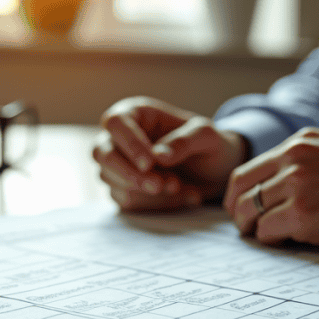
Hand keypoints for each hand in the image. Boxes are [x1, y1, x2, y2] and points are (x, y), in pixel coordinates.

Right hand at [93, 96, 246, 210]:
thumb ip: (185, 141)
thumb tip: (159, 155)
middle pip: (102, 154)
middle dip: (129, 174)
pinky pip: (126, 201)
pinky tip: (181, 197)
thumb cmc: (210, 145)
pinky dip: (154, 204)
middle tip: (159, 186)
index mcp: (137, 114)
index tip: (150, 164)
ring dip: (144, 190)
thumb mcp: (207, 136)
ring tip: (179, 187)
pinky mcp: (124, 189)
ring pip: (111, 180)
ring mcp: (120, 165)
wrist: (216, 172)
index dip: (128, 144)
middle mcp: (122, 138)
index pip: (116, 122)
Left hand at [223, 127, 318, 250]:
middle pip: (240, 192)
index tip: (244, 213)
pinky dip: (275, 241)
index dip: (239, 197)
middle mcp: (295, 158)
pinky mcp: (306, 214)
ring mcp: (298, 185)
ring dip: (259, 230)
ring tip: (279, 237)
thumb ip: (304, 164)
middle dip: (240, 215)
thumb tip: (272, 190)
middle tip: (251, 231)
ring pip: (250, 214)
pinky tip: (295, 241)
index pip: (247, 171)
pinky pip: (267, 233)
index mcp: (301, 142)